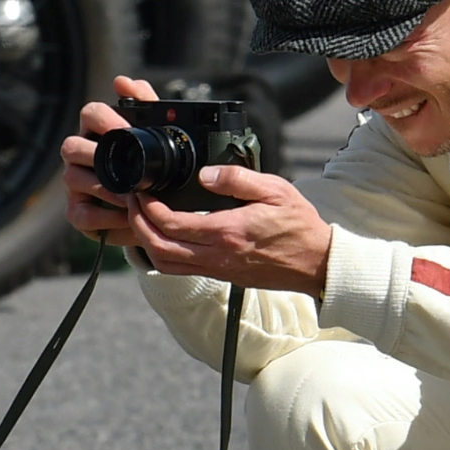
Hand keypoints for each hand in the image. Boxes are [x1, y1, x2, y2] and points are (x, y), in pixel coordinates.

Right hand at [61, 74, 154, 247]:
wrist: (155, 213)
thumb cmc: (151, 171)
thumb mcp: (155, 136)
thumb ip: (145, 104)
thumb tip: (122, 81)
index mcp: (99, 133)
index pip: (90, 114)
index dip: (104, 119)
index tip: (126, 129)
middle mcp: (81, 156)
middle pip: (71, 145)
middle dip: (95, 154)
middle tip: (126, 164)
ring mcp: (76, 185)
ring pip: (73, 178)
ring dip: (105, 188)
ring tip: (133, 196)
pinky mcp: (78, 213)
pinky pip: (83, 214)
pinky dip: (106, 216)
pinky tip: (128, 217)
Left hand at [127, 164, 332, 298]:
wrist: (317, 263)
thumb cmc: (299, 226)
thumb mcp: (275, 190)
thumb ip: (237, 179)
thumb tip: (206, 174)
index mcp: (227, 232)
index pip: (172, 224)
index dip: (148, 208)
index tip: (142, 191)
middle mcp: (217, 256)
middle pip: (158, 248)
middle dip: (137, 224)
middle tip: (132, 202)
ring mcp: (218, 269)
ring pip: (165, 263)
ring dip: (146, 242)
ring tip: (142, 219)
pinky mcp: (222, 275)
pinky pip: (181, 269)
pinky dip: (163, 253)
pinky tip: (164, 235)